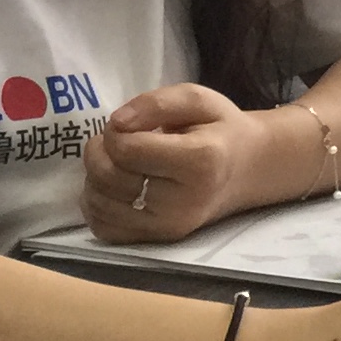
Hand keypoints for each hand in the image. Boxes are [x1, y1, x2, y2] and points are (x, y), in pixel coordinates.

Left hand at [81, 85, 279, 241]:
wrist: (245, 171)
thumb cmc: (219, 131)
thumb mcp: (196, 99)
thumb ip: (155, 104)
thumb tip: (117, 122)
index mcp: (198, 163)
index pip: (125, 150)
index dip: (115, 129)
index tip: (131, 124)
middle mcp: (183, 203)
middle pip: (107, 176)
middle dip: (100, 150)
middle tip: (120, 140)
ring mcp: (169, 228)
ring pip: (99, 203)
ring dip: (95, 176)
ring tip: (118, 162)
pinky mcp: (156, 241)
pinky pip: (104, 228)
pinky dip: (98, 204)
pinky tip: (114, 187)